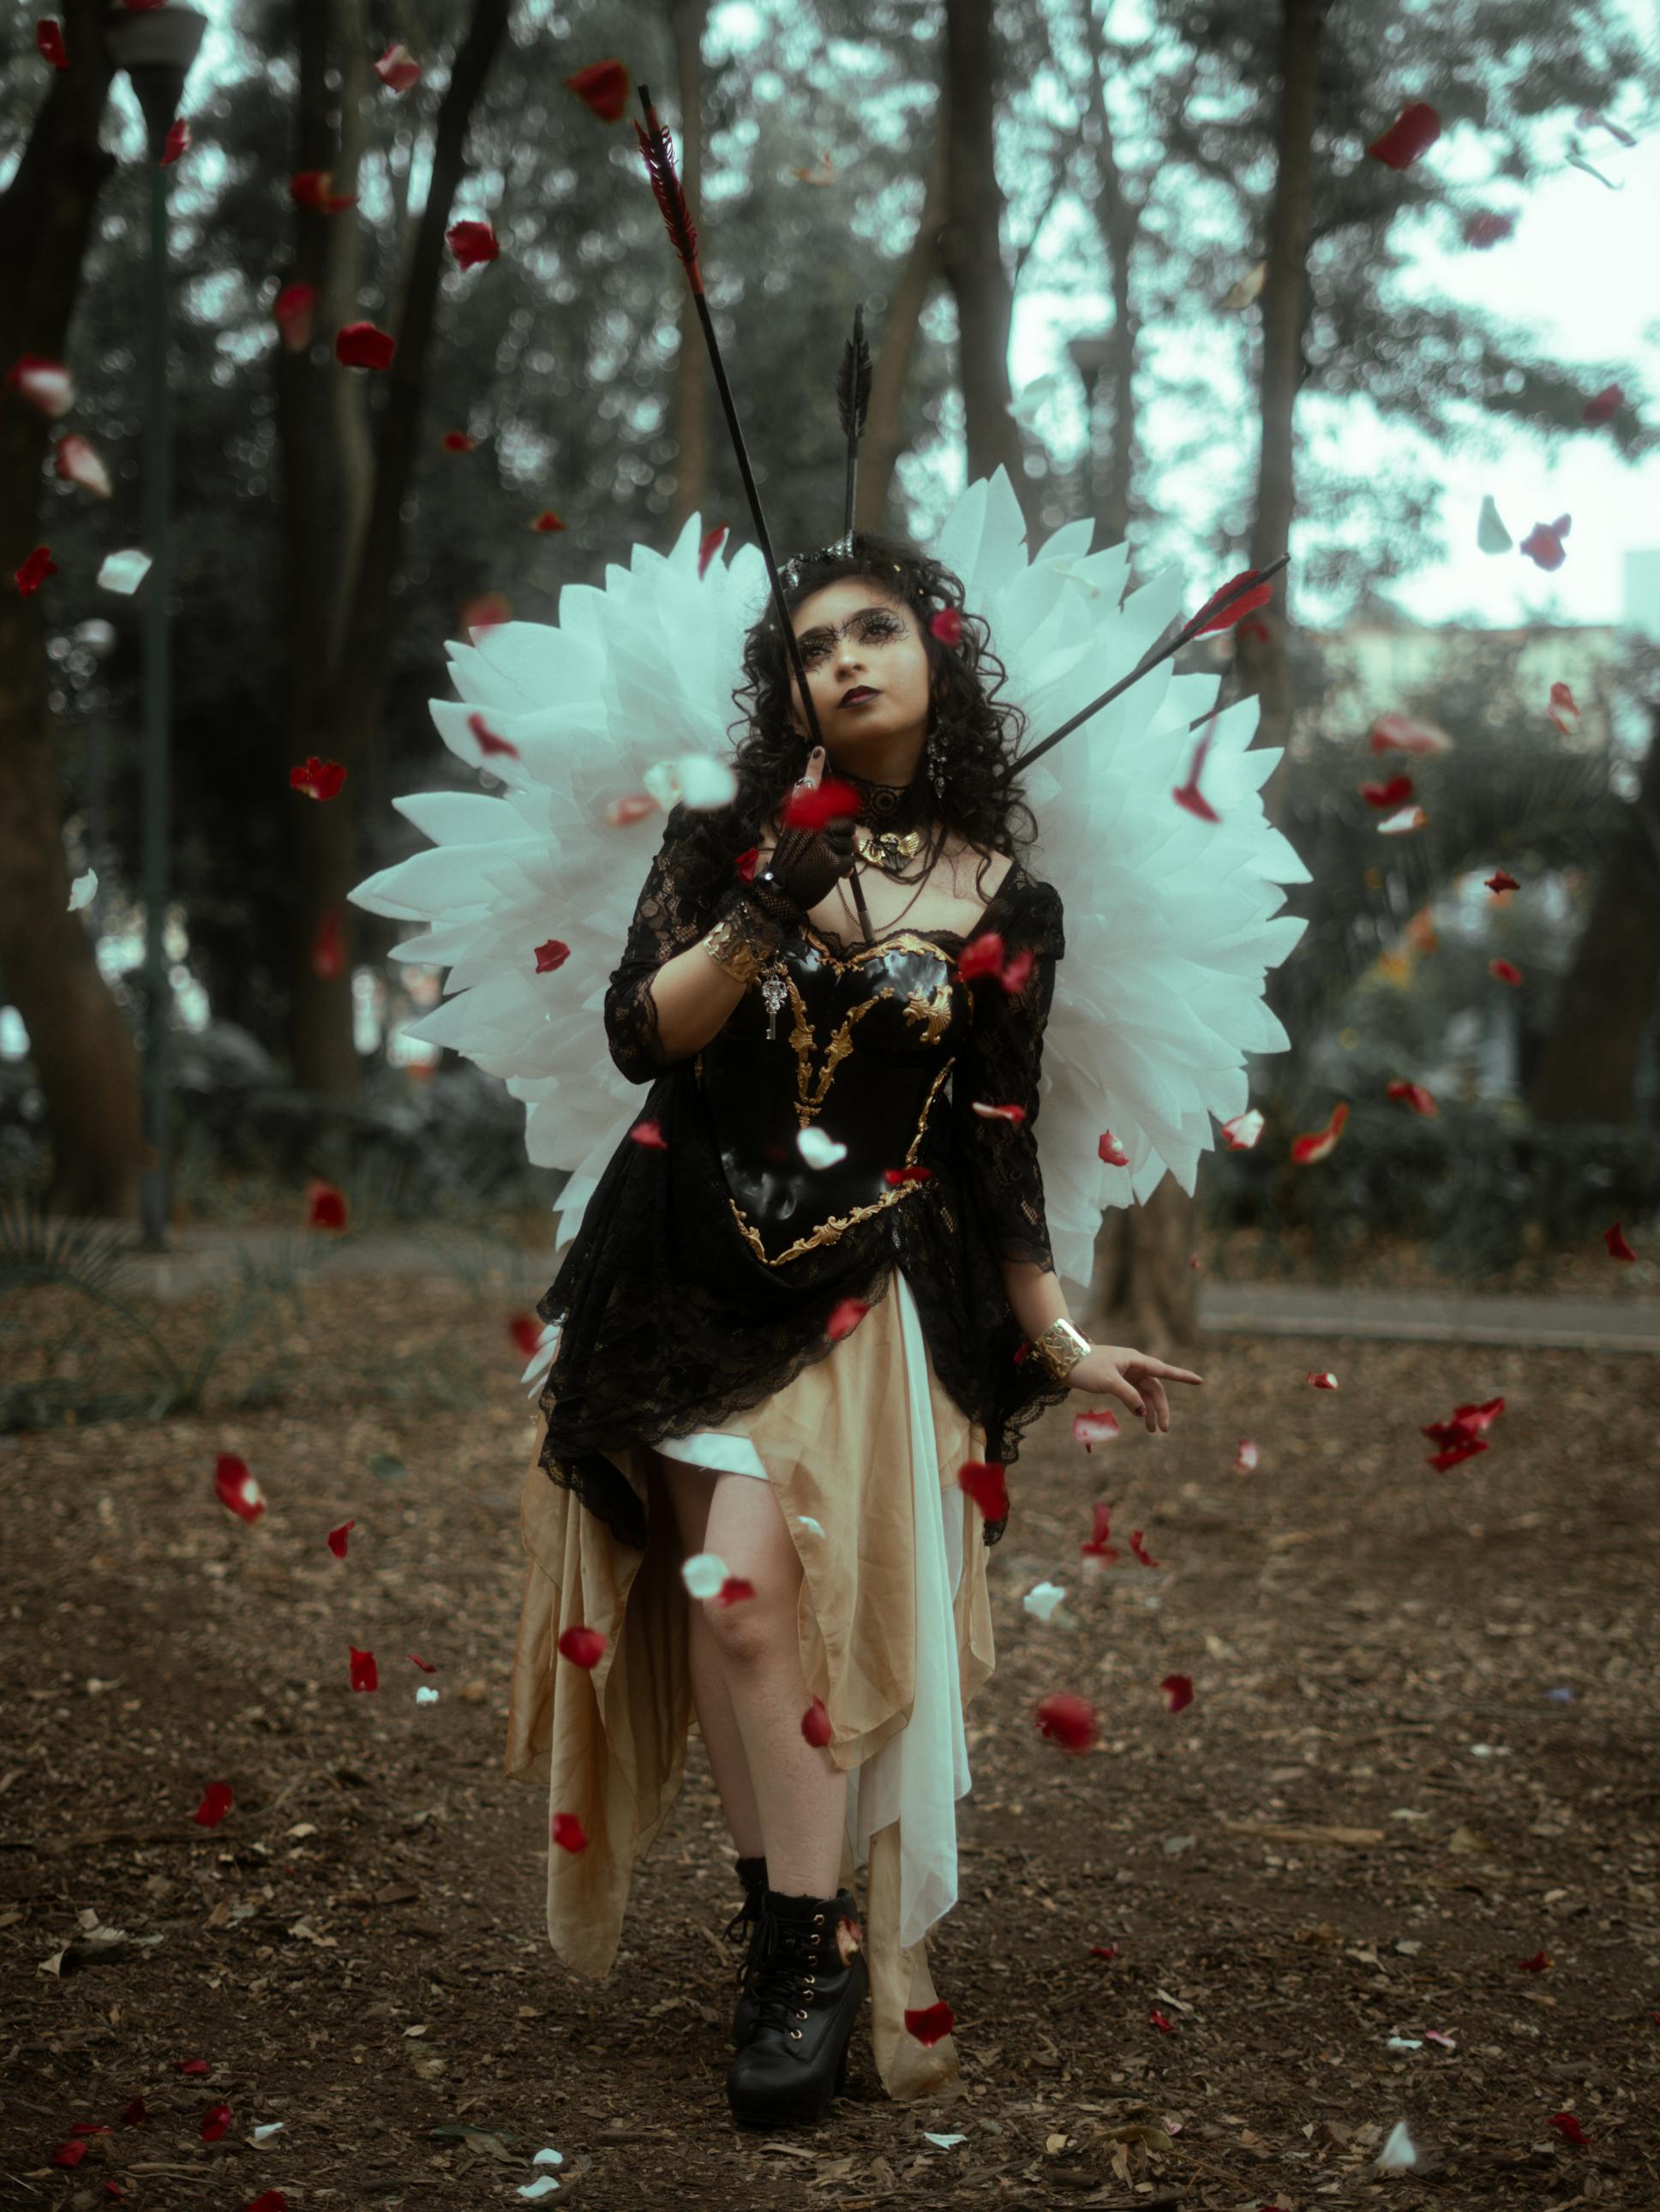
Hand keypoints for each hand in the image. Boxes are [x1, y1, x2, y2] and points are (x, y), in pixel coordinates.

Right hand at [753, 745, 858, 915]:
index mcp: (800, 820)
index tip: (819, 750)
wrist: (781, 893)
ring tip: (826, 864)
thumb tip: (827, 816)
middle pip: (845, 822)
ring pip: (851, 841)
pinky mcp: (835, 860)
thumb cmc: (788, 868)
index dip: (814, 770)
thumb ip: (809, 825)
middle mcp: (812, 827)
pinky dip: (845, 870)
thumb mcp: (793, 840)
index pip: (809, 790)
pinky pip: (850, 859)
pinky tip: (831, 875)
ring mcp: (824, 843)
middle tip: (828, 850)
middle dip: (843, 837)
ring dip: (844, 854)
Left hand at [1064, 1345, 1203, 1433]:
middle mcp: (1135, 1366)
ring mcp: (1127, 1373)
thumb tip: (1143, 1412)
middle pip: (1155, 1389)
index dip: (1182, 1376)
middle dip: (1161, 1408)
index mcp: (1136, 1360)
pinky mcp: (1118, 1380)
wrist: (1064, 1361)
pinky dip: (1139, 1407)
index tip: (1199, 1381)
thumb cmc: (1086, 1366)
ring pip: (1145, 1394)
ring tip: (1153, 1430)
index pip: (1164, 1370)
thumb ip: (1128, 1396)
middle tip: (1163, 1429)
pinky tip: (1141, 1418)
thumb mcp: (1108, 1381)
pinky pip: (1135, 1395)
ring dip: (1150, 1411)